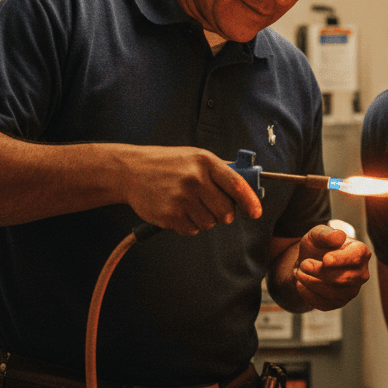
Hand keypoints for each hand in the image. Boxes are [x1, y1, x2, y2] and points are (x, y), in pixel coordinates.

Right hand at [126, 147, 262, 235]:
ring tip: (188, 204)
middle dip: (224, 214)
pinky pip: (192, 230)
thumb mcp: (195, 157)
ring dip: (204, 219)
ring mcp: (181, 198)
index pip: (236, 185)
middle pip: (226, 211)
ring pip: (210, 223)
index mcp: (205, 162)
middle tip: (212, 206)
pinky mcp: (169, 215)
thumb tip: (249, 187)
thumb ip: (221, 171)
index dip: (250, 202)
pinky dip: (188, 224)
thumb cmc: (168, 164)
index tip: (256, 212)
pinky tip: (177, 209)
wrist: (131, 171)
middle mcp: (194, 179)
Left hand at [292, 225, 370, 309]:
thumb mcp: (317, 234)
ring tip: (299, 272)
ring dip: (311, 283)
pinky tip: (299, 284)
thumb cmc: (317, 246)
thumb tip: (339, 237)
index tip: (325, 260)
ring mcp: (352, 290)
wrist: (307, 263)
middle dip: (320, 272)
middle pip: (343, 278)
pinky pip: (325, 304)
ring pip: (333, 293)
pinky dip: (309, 295)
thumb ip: (326, 233)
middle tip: (304, 264)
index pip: (356, 257)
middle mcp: (361, 273)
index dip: (341, 260)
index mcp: (361, 252)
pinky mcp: (340, 302)